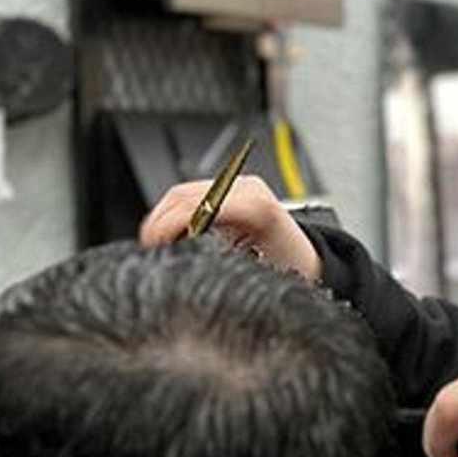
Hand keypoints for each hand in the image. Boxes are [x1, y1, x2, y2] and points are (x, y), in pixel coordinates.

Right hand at [139, 175, 321, 280]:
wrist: (308, 260)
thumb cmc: (288, 270)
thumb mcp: (249, 271)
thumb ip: (212, 260)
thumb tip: (173, 258)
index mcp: (256, 207)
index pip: (193, 207)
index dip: (165, 227)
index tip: (152, 248)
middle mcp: (248, 189)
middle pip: (181, 195)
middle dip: (159, 224)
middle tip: (150, 251)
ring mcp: (240, 185)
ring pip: (181, 193)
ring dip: (163, 218)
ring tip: (159, 245)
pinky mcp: (232, 188)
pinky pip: (191, 195)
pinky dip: (175, 214)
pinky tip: (173, 235)